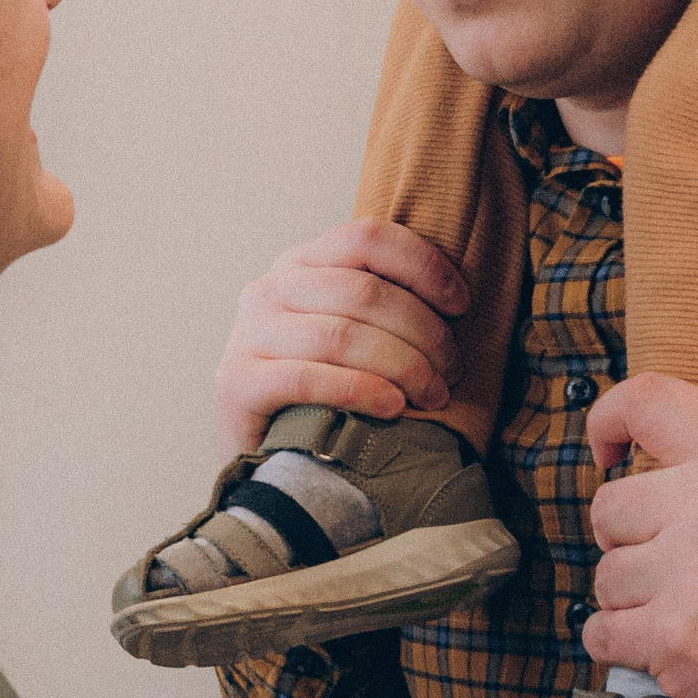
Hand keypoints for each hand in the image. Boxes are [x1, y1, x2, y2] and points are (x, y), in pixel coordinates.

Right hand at [215, 219, 467, 455]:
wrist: (263, 459)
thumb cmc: (324, 395)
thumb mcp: (352, 335)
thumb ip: (382, 307)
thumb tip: (457, 300)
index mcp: (300, 265)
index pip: (366, 238)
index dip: (422, 265)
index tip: (461, 304)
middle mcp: (269, 290)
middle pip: (363, 291)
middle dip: (423, 330)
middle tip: (452, 369)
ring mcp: (247, 334)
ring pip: (342, 335)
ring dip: (403, 366)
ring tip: (433, 394)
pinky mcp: (236, 382)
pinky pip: (309, 378)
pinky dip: (361, 391)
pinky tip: (393, 408)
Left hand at [582, 375, 697, 697]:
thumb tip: (653, 450)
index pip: (649, 400)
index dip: (609, 416)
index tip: (605, 449)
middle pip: (609, 507)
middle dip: (629, 540)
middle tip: (671, 568)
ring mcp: (692, 578)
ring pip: (604, 576)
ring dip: (632, 600)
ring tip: (690, 614)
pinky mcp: (676, 643)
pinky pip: (600, 633)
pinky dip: (621, 645)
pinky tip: (664, 648)